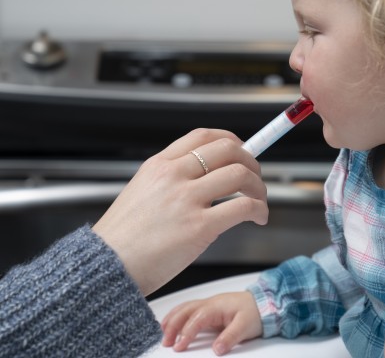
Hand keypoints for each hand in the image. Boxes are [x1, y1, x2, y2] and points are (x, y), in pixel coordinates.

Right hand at [92, 128, 267, 295]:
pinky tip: (258, 218)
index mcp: (159, 165)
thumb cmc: (123, 240)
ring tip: (259, 202)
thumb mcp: (141, 193)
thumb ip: (171, 181)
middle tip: (255, 179)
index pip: (203, 136)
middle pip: (228, 149)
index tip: (242, 151)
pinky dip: (258, 210)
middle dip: (251, 163)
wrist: (104, 269)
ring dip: (259, 188)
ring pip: (241, 174)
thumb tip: (209, 179)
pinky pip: (243, 206)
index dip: (231, 140)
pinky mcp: (199, 227)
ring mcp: (186, 199)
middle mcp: (173, 175)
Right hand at [161, 291, 262, 354]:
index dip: (186, 333)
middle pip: (185, 311)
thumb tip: (216, 349)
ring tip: (162, 332)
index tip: (179, 346)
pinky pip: (190, 310)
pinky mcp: (210, 310)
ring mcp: (209, 305)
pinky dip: (178, 316)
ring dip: (172, 319)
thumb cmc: (255, 312)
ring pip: (185, 308)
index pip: (196, 319)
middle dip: (172, 325)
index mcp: (216, 306)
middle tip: (165, 342)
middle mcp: (210, 303)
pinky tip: (173, 323)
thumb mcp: (245, 327)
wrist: (265, 303)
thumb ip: (230, 337)